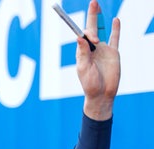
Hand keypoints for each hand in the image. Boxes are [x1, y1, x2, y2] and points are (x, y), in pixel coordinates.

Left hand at [77, 0, 120, 120]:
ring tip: (97, 6)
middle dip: (91, 16)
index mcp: (82, 52)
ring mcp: (103, 50)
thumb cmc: (89, 84)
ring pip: (102, 30)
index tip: (88, 34)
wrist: (102, 94)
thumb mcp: (84, 68)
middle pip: (91, 28)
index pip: (82, 36)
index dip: (84, 31)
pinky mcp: (113, 53)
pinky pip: (115, 38)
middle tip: (93, 2)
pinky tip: (115, 20)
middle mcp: (91, 49)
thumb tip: (79, 37)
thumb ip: (82, 53)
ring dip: (99, 19)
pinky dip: (115, 29)